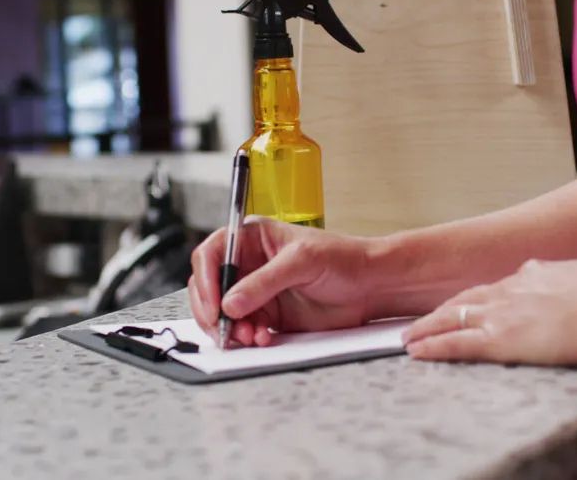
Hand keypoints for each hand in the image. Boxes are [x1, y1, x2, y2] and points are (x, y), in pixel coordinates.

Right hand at [188, 216, 376, 346]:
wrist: (370, 286)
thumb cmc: (342, 258)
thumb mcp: (301, 261)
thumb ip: (264, 282)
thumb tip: (230, 303)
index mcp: (252, 238)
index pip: (212, 255)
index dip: (206, 279)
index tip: (213, 303)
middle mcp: (249, 264)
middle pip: (210, 287)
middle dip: (212, 309)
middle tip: (223, 327)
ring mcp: (257, 291)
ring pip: (224, 313)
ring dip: (230, 328)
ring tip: (248, 336)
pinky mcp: (269, 315)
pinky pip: (245, 329)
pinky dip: (248, 337)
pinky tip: (263, 338)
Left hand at [403, 259, 576, 364]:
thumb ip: (574, 285)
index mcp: (535, 275)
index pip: (497, 288)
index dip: (479, 299)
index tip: (469, 305)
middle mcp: (511, 290)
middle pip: (466, 299)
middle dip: (442, 311)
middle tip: (423, 321)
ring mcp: (502, 314)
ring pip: (452, 319)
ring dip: (427, 329)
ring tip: (409, 338)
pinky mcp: (499, 340)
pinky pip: (455, 343)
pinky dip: (432, 347)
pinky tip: (416, 352)